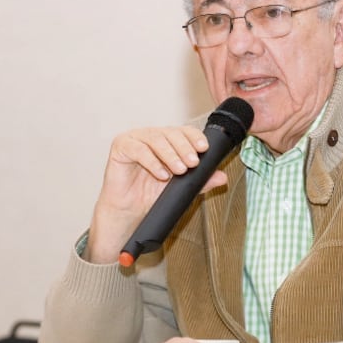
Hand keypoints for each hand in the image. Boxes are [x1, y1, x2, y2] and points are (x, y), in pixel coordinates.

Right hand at [85, 126, 227, 263]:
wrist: (130, 211)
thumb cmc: (152, 195)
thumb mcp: (181, 188)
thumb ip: (201, 181)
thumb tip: (222, 177)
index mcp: (167, 140)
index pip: (183, 131)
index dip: (194, 137)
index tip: (204, 148)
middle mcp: (151, 136)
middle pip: (170, 133)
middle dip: (184, 147)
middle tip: (193, 163)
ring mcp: (135, 139)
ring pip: (156, 139)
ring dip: (170, 154)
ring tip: (179, 170)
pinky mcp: (121, 146)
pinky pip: (138, 149)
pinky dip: (152, 162)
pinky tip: (161, 174)